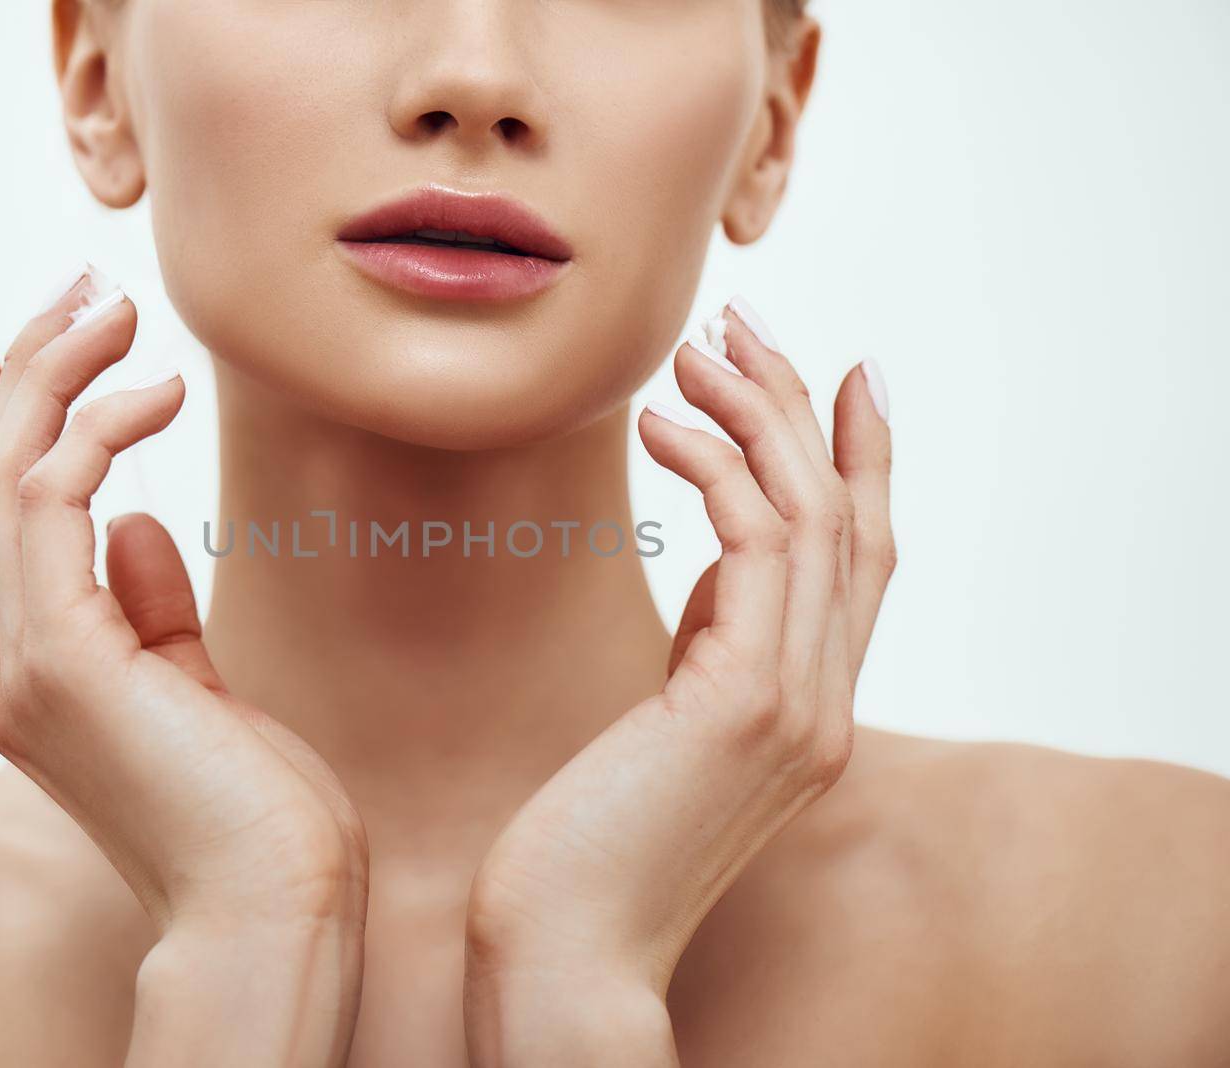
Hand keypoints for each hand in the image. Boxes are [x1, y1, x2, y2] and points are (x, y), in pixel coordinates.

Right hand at [0, 267, 367, 1064]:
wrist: (271, 904)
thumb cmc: (254, 811)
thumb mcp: (197, 688)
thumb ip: (153, 610)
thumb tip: (140, 524)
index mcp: (34, 674)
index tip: (5, 339)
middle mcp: (5, 666)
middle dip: (20, 376)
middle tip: (78, 291)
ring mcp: (19, 666)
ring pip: (0, 479)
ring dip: (52, 379)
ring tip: (115, 311)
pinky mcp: (61, 661)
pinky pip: (52, 504)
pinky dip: (95, 433)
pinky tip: (159, 392)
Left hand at [462, 302, 894, 1064]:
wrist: (568, 950)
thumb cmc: (587, 848)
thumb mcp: (664, 734)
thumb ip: (712, 661)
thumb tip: (714, 589)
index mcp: (811, 711)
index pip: (865, 562)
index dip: (864, 460)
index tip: (844, 373)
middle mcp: (826, 707)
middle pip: (850, 521)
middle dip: (803, 410)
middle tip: (747, 325)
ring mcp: (799, 709)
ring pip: (814, 518)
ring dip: (760, 416)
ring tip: (697, 351)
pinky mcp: (745, 705)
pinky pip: (755, 546)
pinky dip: (717, 468)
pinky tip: (659, 424)